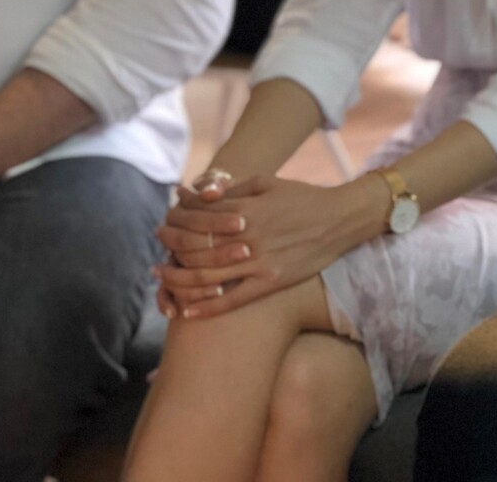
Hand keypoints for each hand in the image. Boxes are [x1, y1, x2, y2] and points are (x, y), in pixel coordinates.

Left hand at [154, 172, 383, 319]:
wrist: (339, 219)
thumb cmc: (301, 197)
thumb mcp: (267, 183)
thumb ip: (232, 190)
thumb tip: (198, 193)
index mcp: (246, 209)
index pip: (198, 218)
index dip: (176, 222)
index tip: (163, 226)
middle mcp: (248, 237)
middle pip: (196, 248)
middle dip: (171, 249)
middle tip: (157, 253)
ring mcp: (259, 263)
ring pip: (207, 277)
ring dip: (178, 280)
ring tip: (162, 279)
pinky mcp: (270, 283)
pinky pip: (231, 301)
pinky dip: (206, 308)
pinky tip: (187, 312)